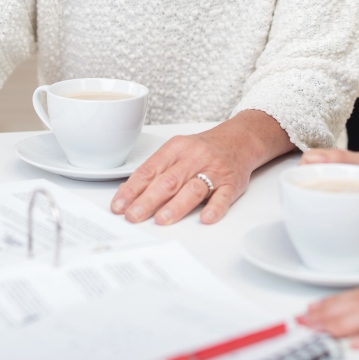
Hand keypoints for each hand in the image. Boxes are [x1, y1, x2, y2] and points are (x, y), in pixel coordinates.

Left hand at [111, 110, 292, 225]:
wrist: (239, 140)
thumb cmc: (203, 150)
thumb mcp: (176, 152)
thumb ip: (154, 171)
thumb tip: (125, 192)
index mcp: (176, 149)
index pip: (150, 170)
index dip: (133, 189)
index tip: (119, 206)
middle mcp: (194, 158)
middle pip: (169, 180)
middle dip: (148, 200)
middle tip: (133, 216)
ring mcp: (214, 171)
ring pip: (193, 188)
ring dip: (177, 205)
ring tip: (162, 219)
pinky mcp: (232, 183)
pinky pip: (223, 196)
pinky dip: (215, 208)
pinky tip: (206, 218)